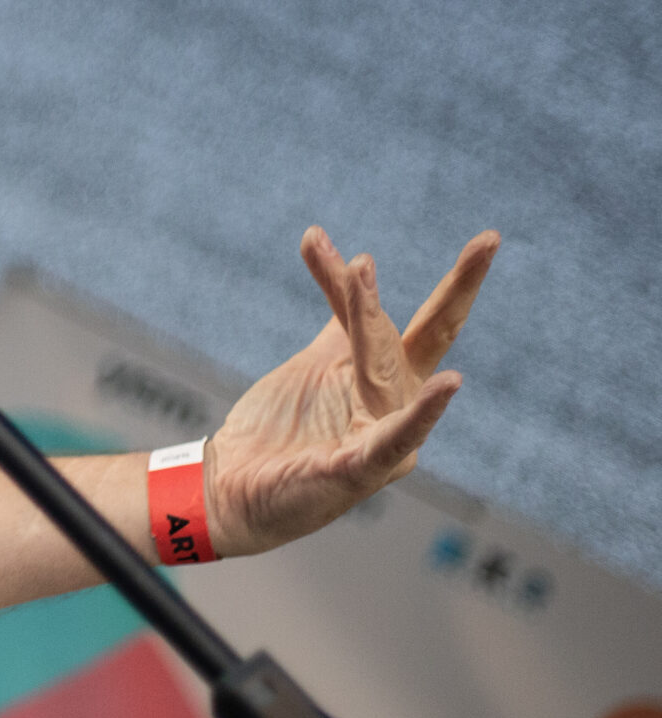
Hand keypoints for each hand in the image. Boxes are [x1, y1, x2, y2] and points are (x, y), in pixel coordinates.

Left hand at [204, 226, 498, 556]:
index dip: (439, 281)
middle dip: (452, 290)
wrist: (232, 481)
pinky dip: (423, 412)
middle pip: (412, 338)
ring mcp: (381, 439)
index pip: (413, 321)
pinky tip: (450, 385)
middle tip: (479, 241)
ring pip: (381, 367)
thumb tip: (356, 261)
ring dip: (367, 318)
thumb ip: (342, 319)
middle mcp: (394, 407)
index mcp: (387, 380)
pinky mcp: (360, 469)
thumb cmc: (282, 427)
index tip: (484, 236)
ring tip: (359, 272)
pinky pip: (396, 437)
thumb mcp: (316, 360)